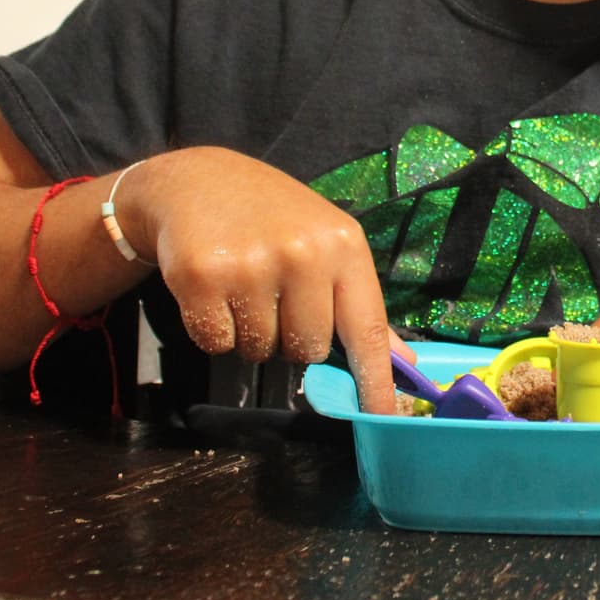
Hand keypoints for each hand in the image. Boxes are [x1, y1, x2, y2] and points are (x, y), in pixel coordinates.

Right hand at [117, 147, 397, 413]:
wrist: (194, 181)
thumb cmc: (271, 216)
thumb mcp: (326, 243)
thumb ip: (361, 304)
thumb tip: (404, 361)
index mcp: (343, 245)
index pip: (367, 329)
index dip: (376, 380)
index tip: (385, 418)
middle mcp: (303, 254)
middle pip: (308, 350)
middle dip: (291, 337)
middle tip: (276, 296)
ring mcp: (251, 265)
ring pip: (261, 351)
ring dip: (250, 333)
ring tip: (244, 286)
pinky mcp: (201, 277)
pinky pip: (217, 344)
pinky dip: (213, 329)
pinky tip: (214, 289)